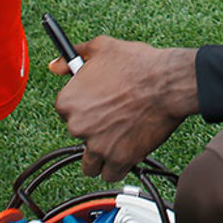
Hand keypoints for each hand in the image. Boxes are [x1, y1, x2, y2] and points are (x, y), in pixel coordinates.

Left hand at [50, 37, 198, 180]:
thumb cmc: (137, 64)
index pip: (65, 111)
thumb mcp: (101, 48)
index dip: (83, 105)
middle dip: (93, 128)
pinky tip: (127, 149)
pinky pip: (110, 174)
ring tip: (118, 136)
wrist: (167, 83)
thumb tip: (55, 66)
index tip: (96, 102)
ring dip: (101, 153)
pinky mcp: (119, 159)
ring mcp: (97, 146)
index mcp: (68, 101)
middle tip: (113, 114)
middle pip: (78, 135)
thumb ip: (72, 58)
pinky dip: (117, 166)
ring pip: (90, 162)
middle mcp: (78, 126)